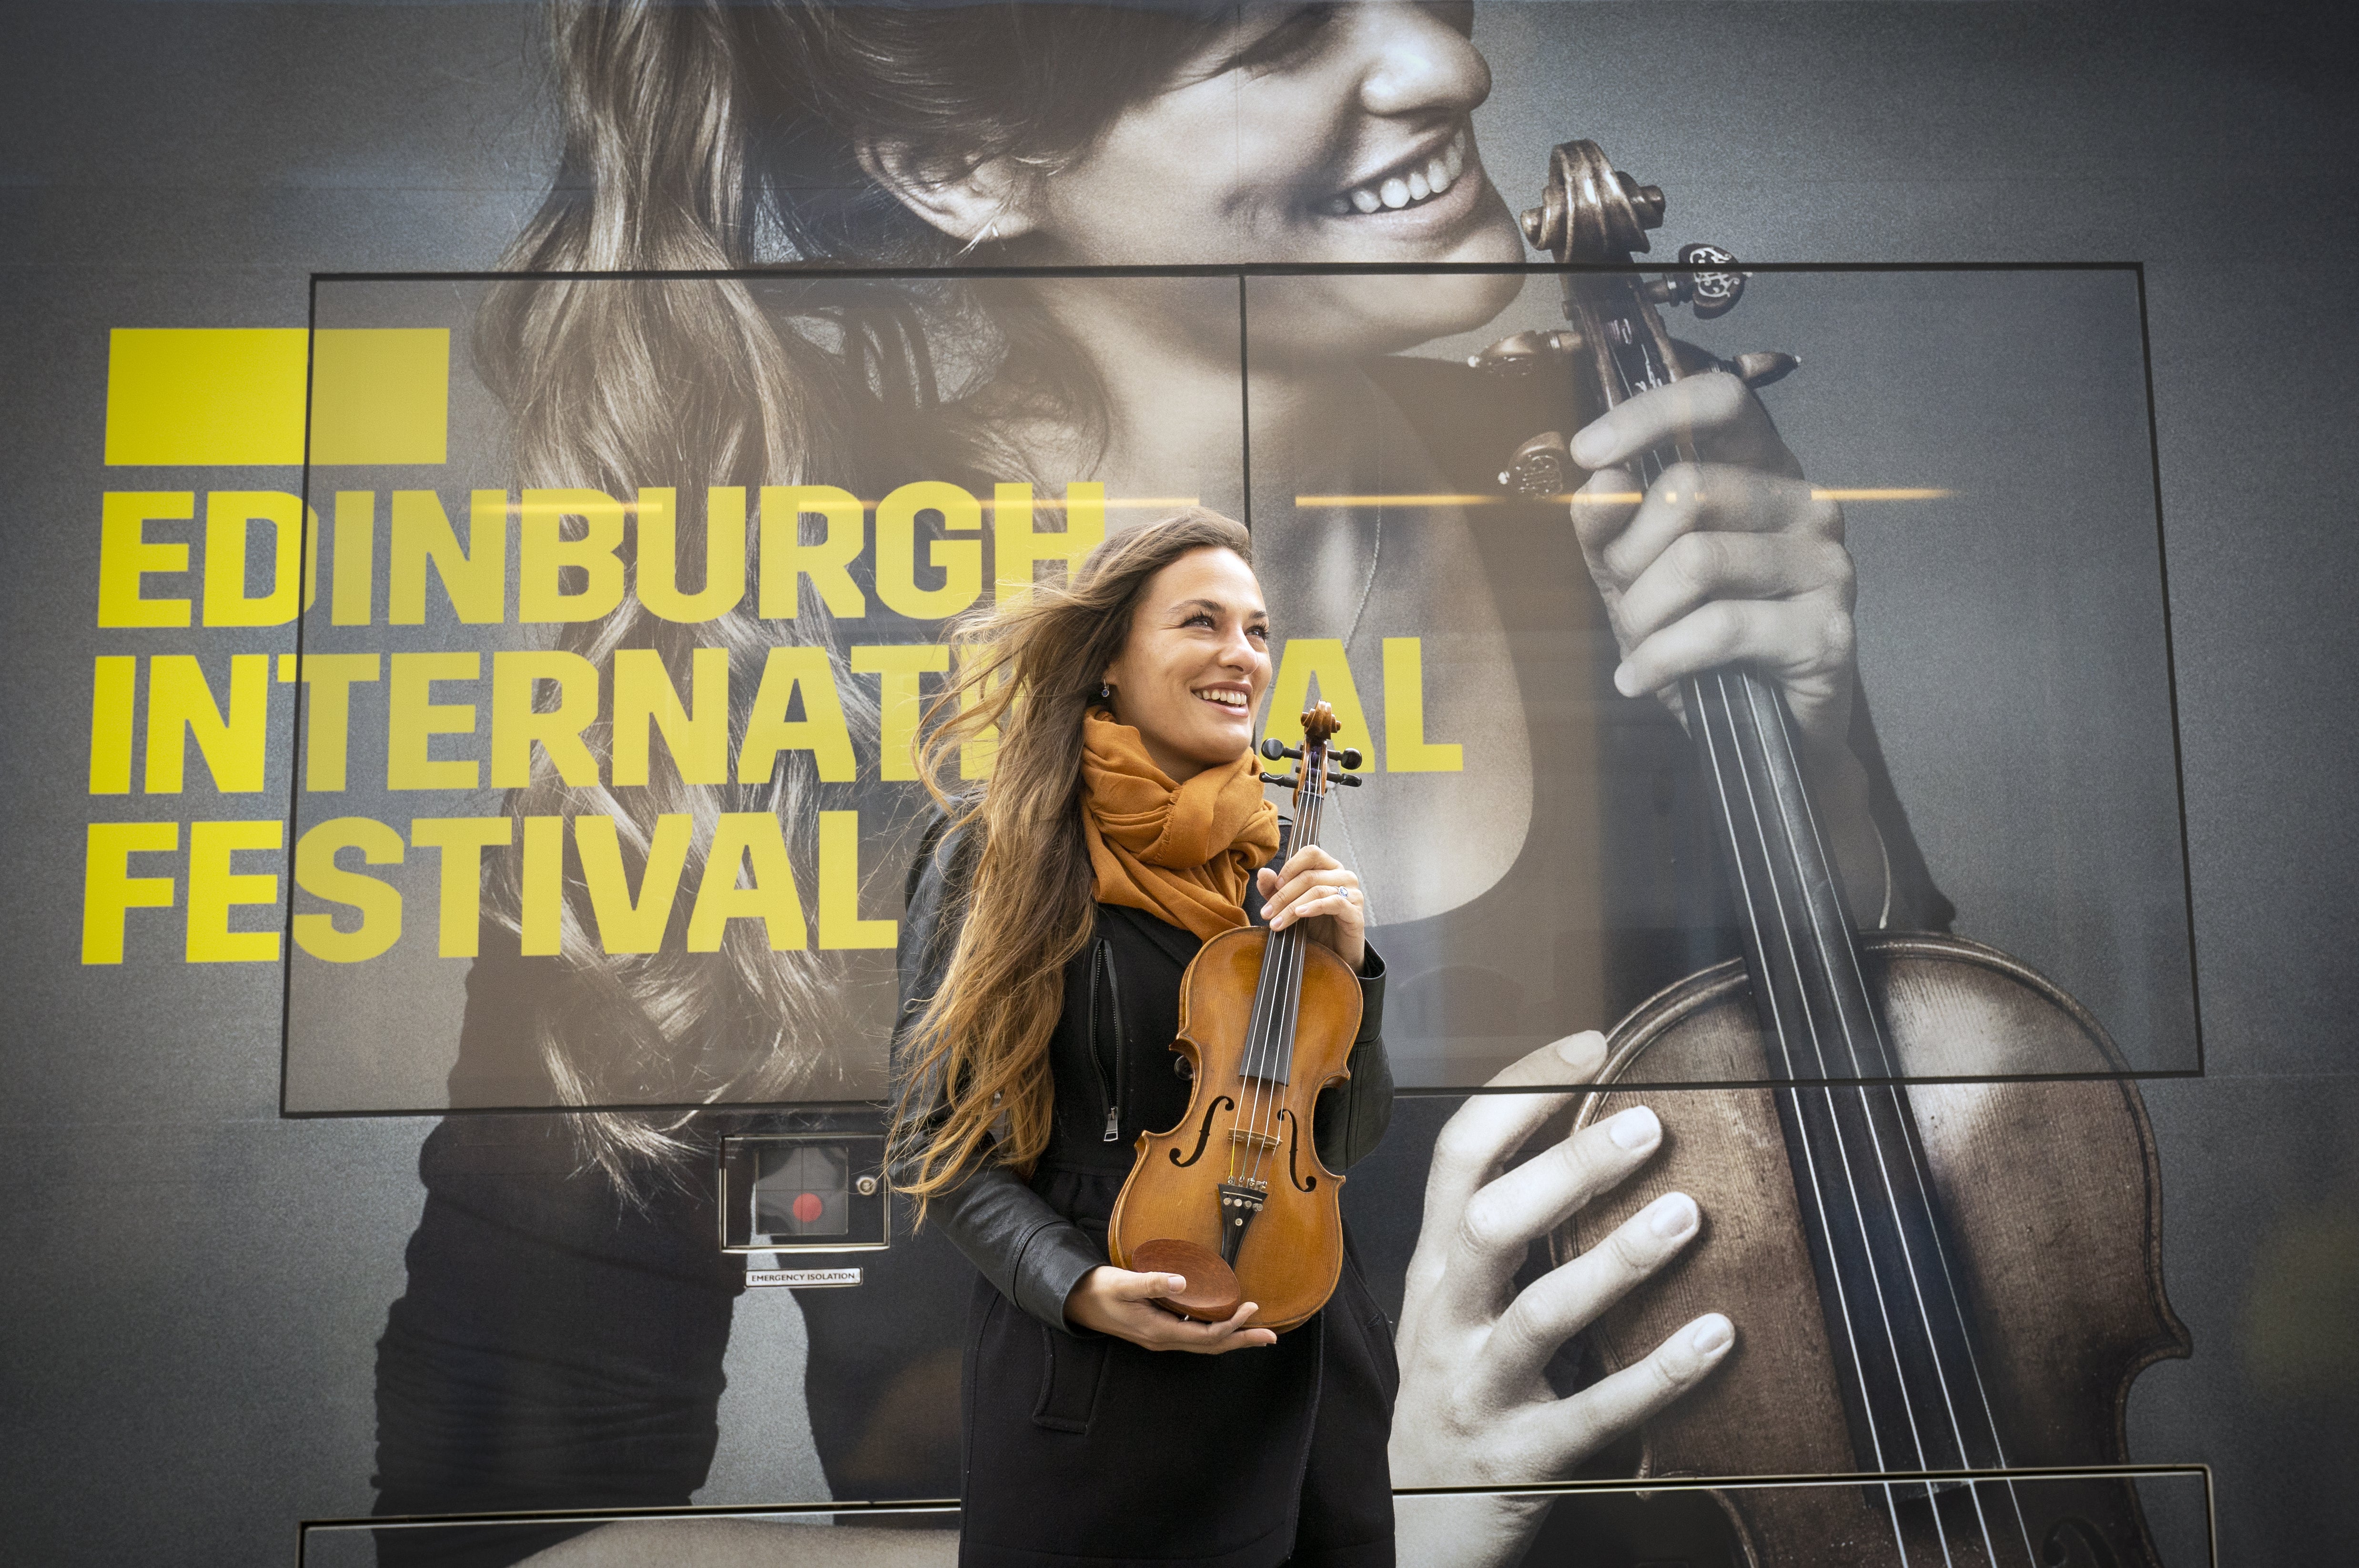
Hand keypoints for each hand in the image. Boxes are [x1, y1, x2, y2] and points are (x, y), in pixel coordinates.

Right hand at [1063, 1266, 1277, 1352]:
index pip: (1205, 1334)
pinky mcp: (1158, 1330)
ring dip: (1230, 1338)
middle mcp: (1163, 1340)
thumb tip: (1182, 1281)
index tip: (1251, 1308)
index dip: (1231, 1325)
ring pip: (1203, 1343)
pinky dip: (1213, 1331)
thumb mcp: (1123, 1283)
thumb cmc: (1100, 1290)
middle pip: (1211, 1346)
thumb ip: (1152, 1283)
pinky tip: (1221, 1322)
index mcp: (1159, 1331)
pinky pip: (1193, 1336)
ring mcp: (1161, 1338)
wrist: (1077, 1302)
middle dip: (1241, 1340)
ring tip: (1254, 1332)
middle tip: (1271, 1337)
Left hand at [1257, 844, 1365, 970]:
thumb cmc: (1316, 925)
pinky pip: (1334, 902)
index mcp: (1329, 868)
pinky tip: (1300, 914)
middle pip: (1309, 876)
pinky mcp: (1356, 912)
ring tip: (1277, 921)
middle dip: (1283, 895)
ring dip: (1292, 906)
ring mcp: (1352, 893)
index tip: (1274, 885)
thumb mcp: (1290, 904)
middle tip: (1267, 913)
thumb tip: (1263, 873)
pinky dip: (1314, 907)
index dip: (1291, 866)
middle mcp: (1343, 876)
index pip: (1311, 853)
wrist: (1335, 953)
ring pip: (1318, 890)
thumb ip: (1276, 889)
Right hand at [1388, 1033, 1733, 1567]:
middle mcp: (1446, 1320)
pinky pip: (1595, 1412)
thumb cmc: (1459, 1394)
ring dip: (1616, 1259)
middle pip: (1490, 1223)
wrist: (1418, 1529)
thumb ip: (1505, 1239)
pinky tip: (1719, 1336)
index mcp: (1435, 1271)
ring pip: (1539, 1315)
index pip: (1459, 1156)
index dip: (1521, 1092)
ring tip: (1688, 1213)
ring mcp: (1478, 1390)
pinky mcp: (1524, 1459)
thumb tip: (1596, 1138)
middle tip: (1649, 1125)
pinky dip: (1659, 1372)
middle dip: (1567, 1169)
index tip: (1592, 1046)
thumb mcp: (1457, 1309)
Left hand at [1569, 370, 1881, 906]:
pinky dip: (1660, 659)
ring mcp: (1826, 565)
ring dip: (1643, 613)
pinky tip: (1639, 679)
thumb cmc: (1702, 639)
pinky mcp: (1826, 630)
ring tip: (1638, 646)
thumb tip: (1596, 479)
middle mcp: (1807, 504)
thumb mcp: (1636, 574)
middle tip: (1621, 601)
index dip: (1649, 414)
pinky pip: (1716, 629)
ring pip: (1697, 561)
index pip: (1722, 398)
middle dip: (1628, 555)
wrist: (1766, 732)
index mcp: (1767, 469)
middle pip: (1688, 490)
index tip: (1586, 452)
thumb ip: (1609, 524)